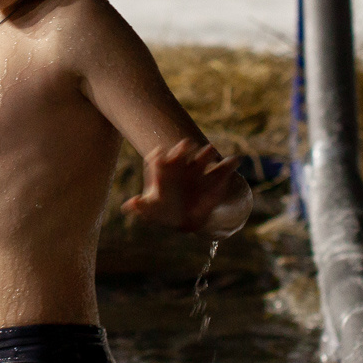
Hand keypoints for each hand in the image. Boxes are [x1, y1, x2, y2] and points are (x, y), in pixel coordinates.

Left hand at [122, 139, 252, 237]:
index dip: (158, 158)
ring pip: (203, 157)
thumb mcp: (152, 210)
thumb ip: (142, 207)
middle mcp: (180, 166)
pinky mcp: (214, 179)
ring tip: (211, 149)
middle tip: (186, 144)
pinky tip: (235, 159)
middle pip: (181, 152)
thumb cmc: (163, 211)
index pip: (158, 160)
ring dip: (206, 153)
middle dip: (183, 148)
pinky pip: (223, 169)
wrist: (187, 218)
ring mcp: (198, 171)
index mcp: (163, 171)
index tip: (158, 155)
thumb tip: (128, 205)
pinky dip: (229, 164)